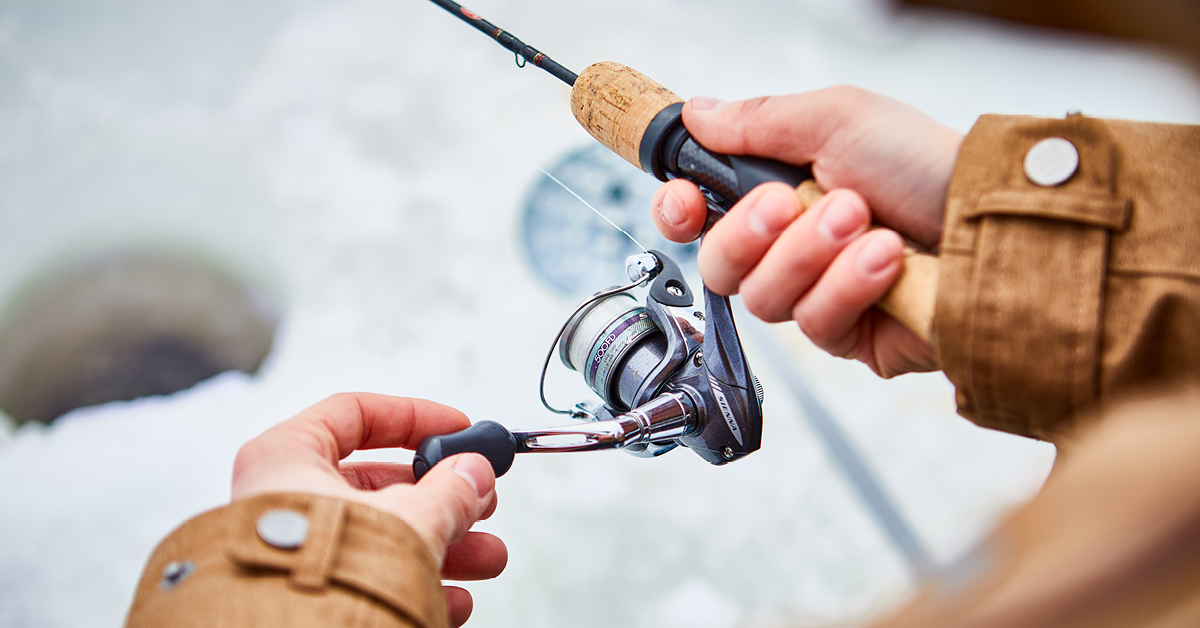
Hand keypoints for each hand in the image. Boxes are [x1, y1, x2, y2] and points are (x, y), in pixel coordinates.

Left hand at [231, 393, 505, 626]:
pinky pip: (369, 577)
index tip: (457, 428)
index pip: (354, 412)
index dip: (414, 416)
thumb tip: (473, 474)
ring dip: (443, 545)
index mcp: (287, 459)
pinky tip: (453, 597)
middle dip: (442, 496)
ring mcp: (296, 549)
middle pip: (378, 483)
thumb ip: (449, 490)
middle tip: (479, 499)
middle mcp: (284, 501)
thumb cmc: (324, 576)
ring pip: (381, 535)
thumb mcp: (410, 518)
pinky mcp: (310, 591)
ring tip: (487, 558)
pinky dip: (414, 581)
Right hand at [651, 88, 962, 376]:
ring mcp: (818, 294)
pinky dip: (849, 284)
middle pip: (718, 265)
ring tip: (862, 220)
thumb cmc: (925, 163)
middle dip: (749, 232)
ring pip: (764, 298)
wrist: (992, 219)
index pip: (698, 214)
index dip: (679, 212)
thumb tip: (698, 113)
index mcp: (779, 189)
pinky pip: (815, 323)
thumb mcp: (837, 118)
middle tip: (792, 201)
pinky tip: (885, 260)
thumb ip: (758, 121)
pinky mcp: (849, 336)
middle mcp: (792, 246)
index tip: (685, 201)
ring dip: (811, 253)